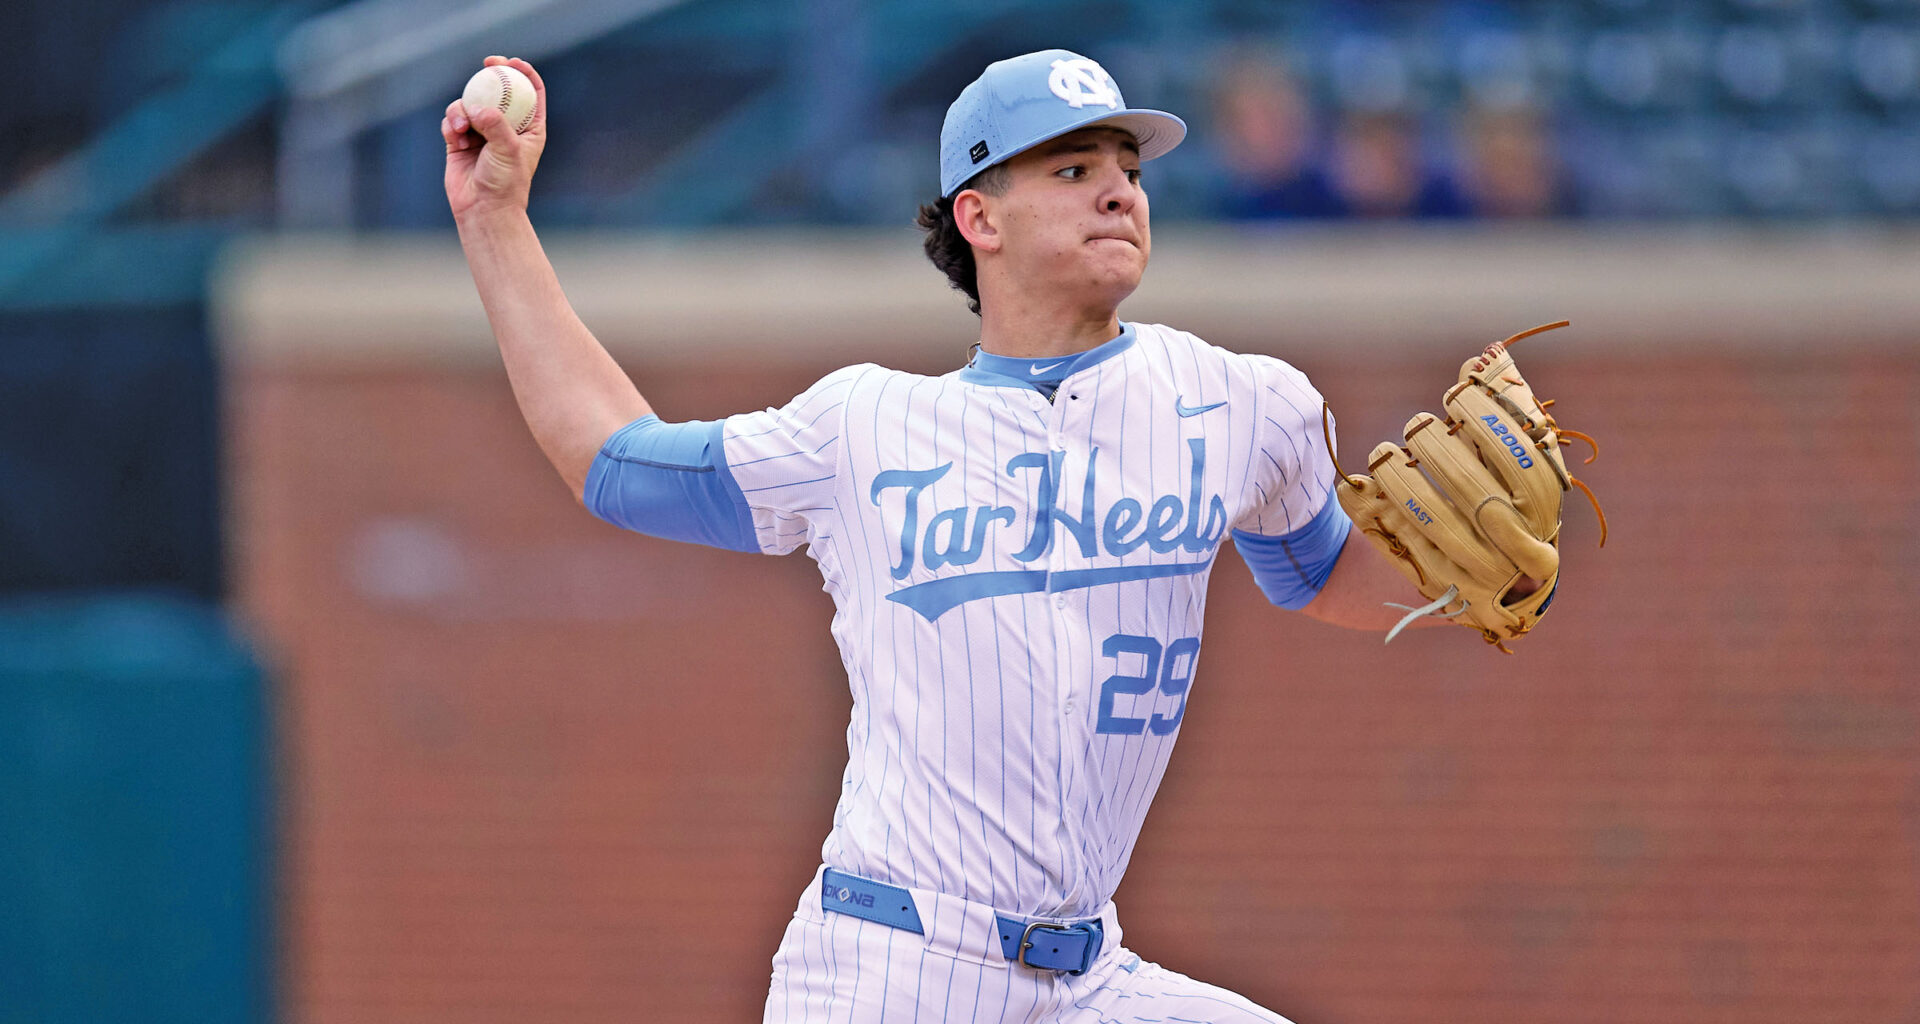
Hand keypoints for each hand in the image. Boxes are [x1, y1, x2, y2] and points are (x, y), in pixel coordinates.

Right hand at [441, 56, 546, 220]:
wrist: (482, 209)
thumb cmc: (504, 183)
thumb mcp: (508, 151)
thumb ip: (496, 125)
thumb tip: (478, 108)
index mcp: (529, 127)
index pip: (531, 92)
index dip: (524, 72)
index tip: (512, 62)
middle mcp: (506, 126)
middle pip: (499, 89)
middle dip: (491, 74)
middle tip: (487, 64)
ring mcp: (482, 131)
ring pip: (470, 102)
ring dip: (463, 110)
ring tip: (462, 129)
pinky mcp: (460, 139)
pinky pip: (452, 119)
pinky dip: (452, 125)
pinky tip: (456, 141)